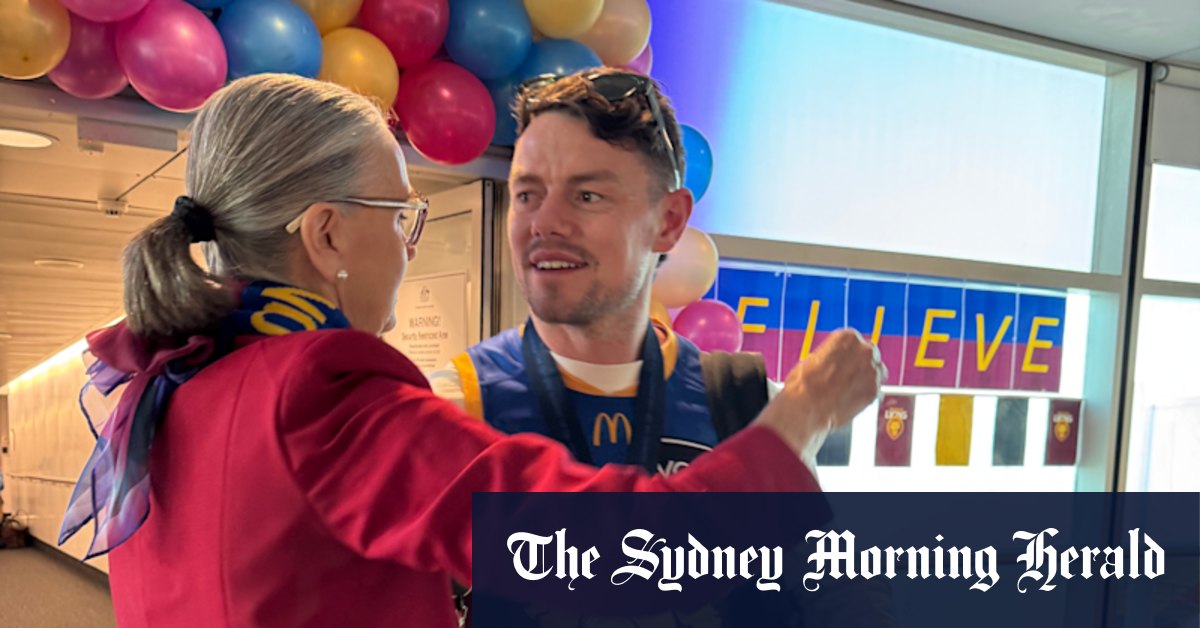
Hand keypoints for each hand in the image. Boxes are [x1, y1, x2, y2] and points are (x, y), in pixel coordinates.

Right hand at [755, 329, 885, 465]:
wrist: (806, 408)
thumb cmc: (804, 384)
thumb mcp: (813, 359)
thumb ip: (831, 356)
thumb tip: (833, 362)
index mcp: (848, 337)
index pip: (855, 340)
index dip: (848, 352)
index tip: (843, 360)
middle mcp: (864, 351)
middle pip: (869, 354)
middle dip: (861, 364)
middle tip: (847, 375)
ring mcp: (872, 372)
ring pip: (877, 372)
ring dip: (866, 378)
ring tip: (849, 389)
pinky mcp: (874, 392)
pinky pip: (876, 390)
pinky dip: (866, 394)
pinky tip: (851, 400)